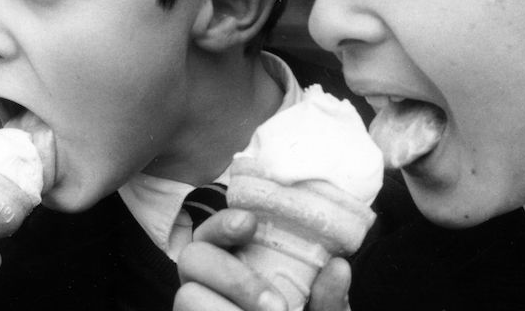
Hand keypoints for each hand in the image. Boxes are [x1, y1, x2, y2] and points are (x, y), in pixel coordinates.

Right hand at [174, 209, 350, 310]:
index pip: (214, 231)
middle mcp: (205, 282)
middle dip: (232, 276)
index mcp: (233, 263)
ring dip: (227, 309)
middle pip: (192, 257)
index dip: (224, 222)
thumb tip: (339, 267)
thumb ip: (328, 300)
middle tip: (276, 306)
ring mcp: (193, 306)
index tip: (249, 223)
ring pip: (185, 296)